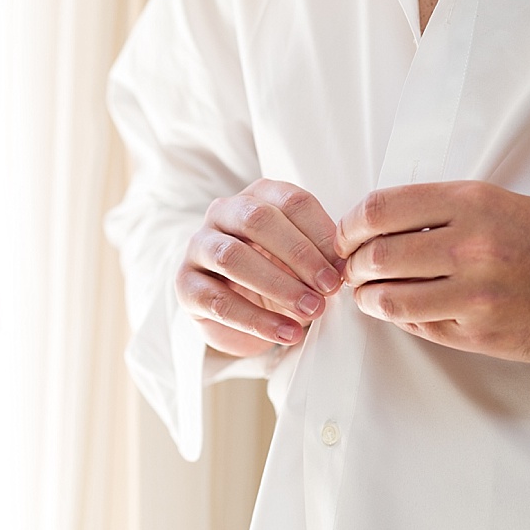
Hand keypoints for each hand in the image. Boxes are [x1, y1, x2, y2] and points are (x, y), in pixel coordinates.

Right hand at [177, 179, 343, 357]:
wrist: (240, 311)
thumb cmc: (276, 274)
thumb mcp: (301, 260)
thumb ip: (320, 256)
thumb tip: (342, 266)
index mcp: (257, 196)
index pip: (291, 201)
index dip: (321, 233)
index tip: (343, 265)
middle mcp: (223, 213)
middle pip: (258, 220)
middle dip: (300, 255)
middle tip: (329, 288)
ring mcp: (199, 247)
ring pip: (232, 257)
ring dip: (279, 286)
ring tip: (311, 311)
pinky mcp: (186, 286)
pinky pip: (218, 302)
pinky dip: (257, 321)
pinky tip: (287, 333)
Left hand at [335, 181, 529, 362]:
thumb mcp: (497, 202)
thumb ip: (439, 211)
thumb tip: (374, 227)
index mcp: (472, 202)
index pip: (380, 210)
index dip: (349, 226)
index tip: (346, 236)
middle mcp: (472, 246)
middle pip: (377, 256)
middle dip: (354, 266)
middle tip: (353, 269)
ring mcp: (477, 294)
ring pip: (391, 300)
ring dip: (369, 298)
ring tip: (370, 294)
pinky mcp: (483, 333)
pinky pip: (420, 326)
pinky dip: (402, 318)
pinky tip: (405, 309)